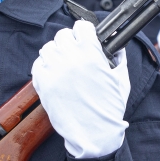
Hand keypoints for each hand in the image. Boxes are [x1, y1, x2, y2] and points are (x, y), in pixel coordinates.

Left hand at [31, 20, 129, 158]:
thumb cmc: (109, 109)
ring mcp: (54, 70)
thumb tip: (118, 45)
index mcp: (91, 53)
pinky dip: (45, 66)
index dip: (85, 32)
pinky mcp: (43, 83)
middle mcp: (70, 58)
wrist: (94, 133)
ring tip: (64, 64)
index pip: (81, 26)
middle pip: (63, 35)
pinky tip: (54, 74)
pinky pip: (38, 64)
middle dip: (70, 42)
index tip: (85, 38)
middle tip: (75, 53)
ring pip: (48, 48)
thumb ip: (119, 58)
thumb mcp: (121, 79)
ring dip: (56, 53)